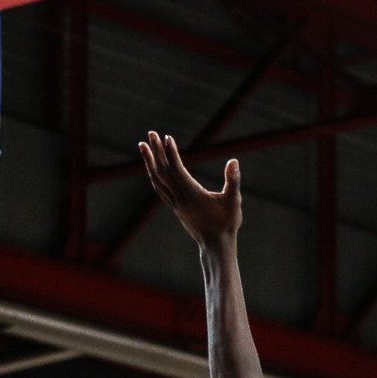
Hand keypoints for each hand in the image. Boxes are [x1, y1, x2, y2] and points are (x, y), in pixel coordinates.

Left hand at [139, 131, 241, 248]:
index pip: (176, 169)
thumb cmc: (227, 223)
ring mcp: (175, 203)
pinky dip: (153, 174)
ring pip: (157, 179)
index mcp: (191, 194)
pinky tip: (152, 167)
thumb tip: (234, 161)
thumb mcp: (234, 201)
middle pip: (163, 170)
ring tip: (143, 146)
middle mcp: (179, 198)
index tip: (167, 137)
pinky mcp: (175, 207)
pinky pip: (159, 187)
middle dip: (156, 151)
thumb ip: (233, 181)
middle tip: (151, 133)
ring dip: (149, 161)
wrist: (215, 245)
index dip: (171, 152)